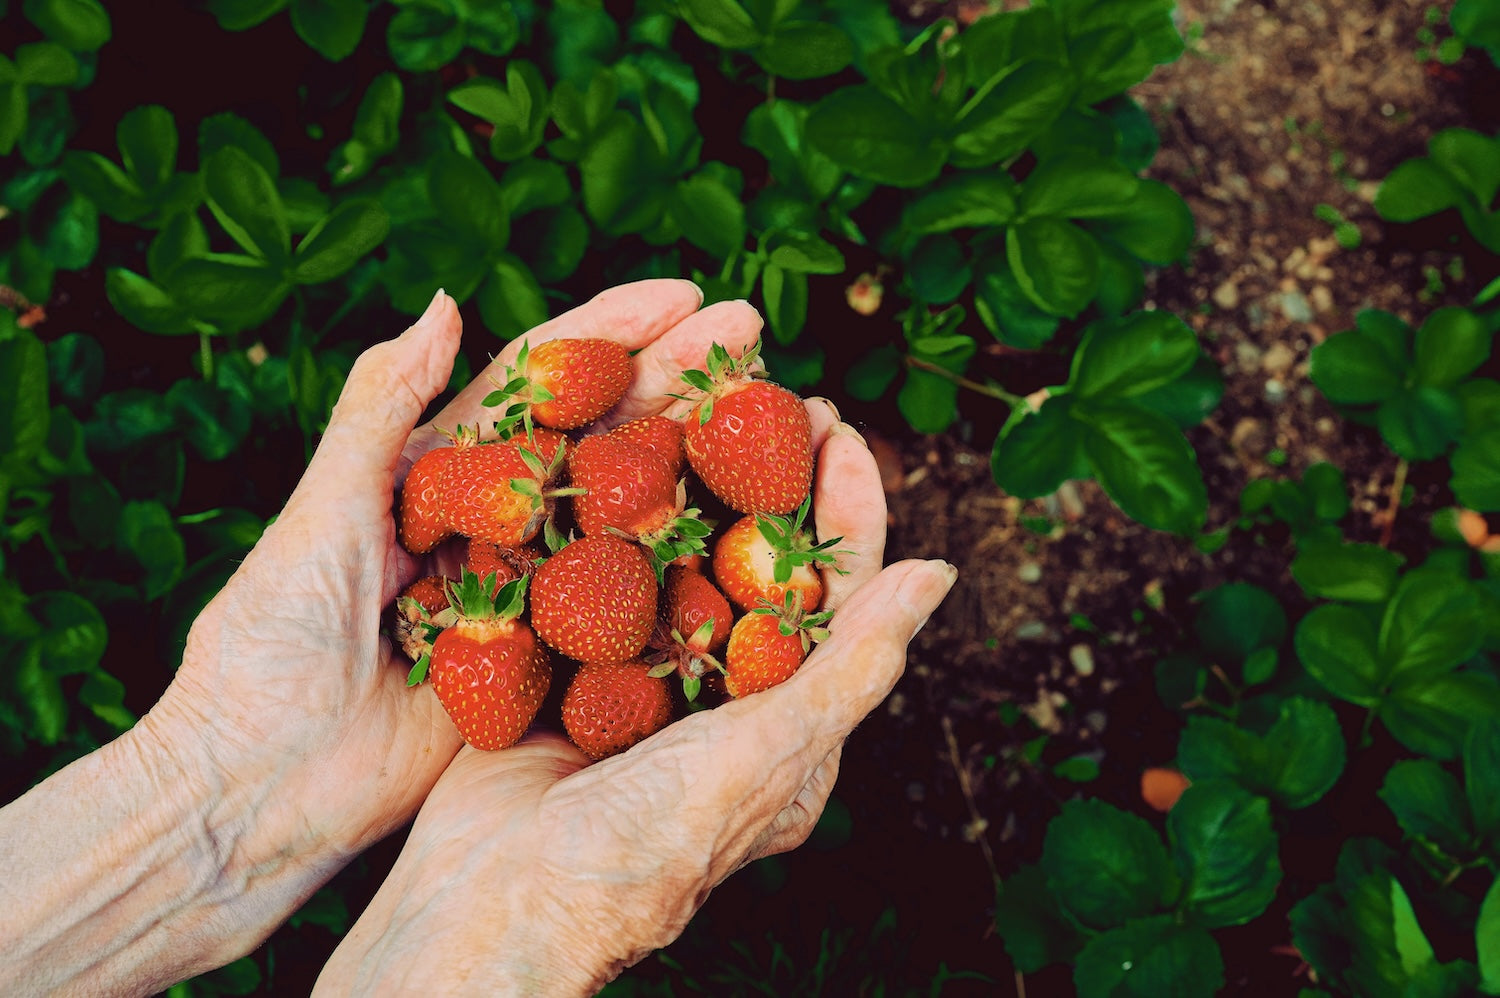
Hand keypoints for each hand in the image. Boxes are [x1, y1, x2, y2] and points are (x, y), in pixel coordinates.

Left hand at [139, 279, 738, 961]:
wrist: (256, 791)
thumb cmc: (263, 649)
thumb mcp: (319, 518)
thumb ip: (379, 412)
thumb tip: (446, 300)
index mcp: (438, 474)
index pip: (539, 384)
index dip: (610, 335)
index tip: (683, 294)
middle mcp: (495, 526)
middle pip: (601, 439)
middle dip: (677, 382)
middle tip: (755, 333)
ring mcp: (528, 596)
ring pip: (627, 521)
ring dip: (698, 469)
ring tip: (779, 420)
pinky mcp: (545, 669)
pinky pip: (625, 617)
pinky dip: (685, 582)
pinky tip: (750, 548)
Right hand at [314, 390, 956, 994]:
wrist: (493, 904)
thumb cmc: (643, 846)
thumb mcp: (766, 753)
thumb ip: (851, 666)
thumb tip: (938, 577)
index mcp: (786, 721)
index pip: (836, 595)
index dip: (847, 507)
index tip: (839, 426)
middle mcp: (719, 697)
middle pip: (755, 561)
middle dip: (766, 474)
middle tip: (767, 391)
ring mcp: (640, 681)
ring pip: (675, 557)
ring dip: (686, 480)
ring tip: (686, 398)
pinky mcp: (568, 670)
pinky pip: (596, 577)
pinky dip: (601, 516)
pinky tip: (597, 451)